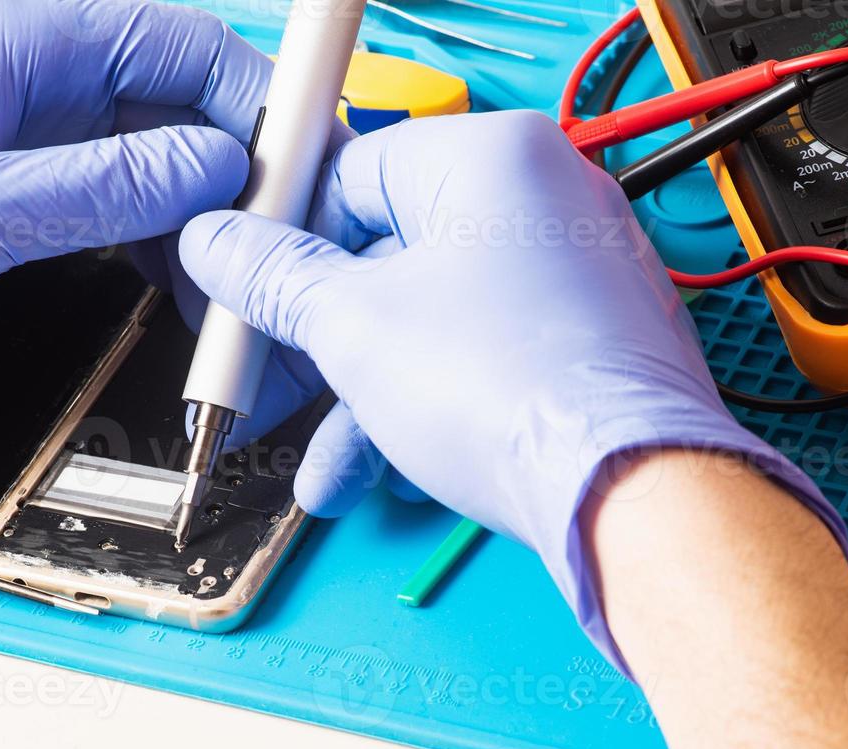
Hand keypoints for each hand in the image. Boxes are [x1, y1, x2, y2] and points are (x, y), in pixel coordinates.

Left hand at [0, 0, 271, 379]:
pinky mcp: (27, 172)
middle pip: (184, 94)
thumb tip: (214, 168)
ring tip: (228, 272)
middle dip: (241, 164)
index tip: (303, 165)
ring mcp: (34, 120)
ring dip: (206, 208)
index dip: (257, 100)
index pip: (182, 40)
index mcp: (18, 33)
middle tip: (278, 233)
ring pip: (163, 148)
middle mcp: (35, 65)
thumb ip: (103, 187)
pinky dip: (162, 231)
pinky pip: (125, 189)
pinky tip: (179, 276)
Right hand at [178, 111, 847, 661]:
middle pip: (397, 258)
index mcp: (492, 156)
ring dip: (377, 398)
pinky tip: (404, 470)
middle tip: (288, 389)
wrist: (627, 492)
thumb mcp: (352, 329)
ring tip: (339, 468)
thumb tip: (220, 246)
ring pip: (444, 322)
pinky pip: (496, 356)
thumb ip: (274, 280)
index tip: (259, 294)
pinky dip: (445, 405)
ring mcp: (583, 271)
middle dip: (334, 347)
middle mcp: (550, 198)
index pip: (353, 174)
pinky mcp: (600, 340)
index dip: (294, 245)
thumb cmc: (516, 394)